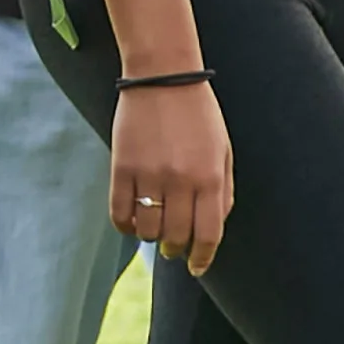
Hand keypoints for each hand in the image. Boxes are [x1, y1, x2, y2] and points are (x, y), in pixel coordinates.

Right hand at [106, 75, 233, 275]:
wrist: (163, 76)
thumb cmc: (198, 114)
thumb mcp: (223, 150)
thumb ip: (224, 191)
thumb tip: (214, 227)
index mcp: (210, 177)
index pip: (208, 234)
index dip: (202, 258)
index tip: (197, 268)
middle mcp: (181, 180)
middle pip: (176, 236)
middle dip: (176, 249)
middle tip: (173, 248)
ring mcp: (149, 174)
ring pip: (147, 229)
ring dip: (151, 236)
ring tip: (153, 230)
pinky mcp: (121, 167)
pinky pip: (120, 213)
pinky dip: (125, 225)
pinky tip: (131, 222)